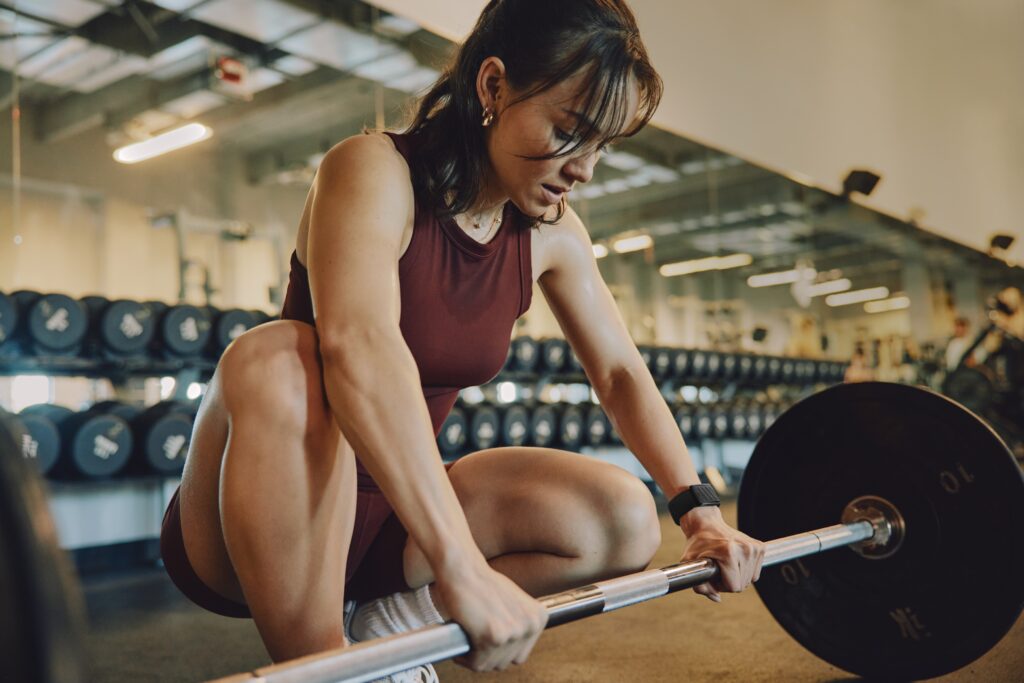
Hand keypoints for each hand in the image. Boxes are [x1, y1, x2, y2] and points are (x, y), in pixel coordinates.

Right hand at [433, 558, 547, 671]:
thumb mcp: (512, 603)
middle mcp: (530, 625)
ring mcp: (514, 632)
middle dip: (487, 655)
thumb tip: (510, 648)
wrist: (463, 568)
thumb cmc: (481, 582)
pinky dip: (465, 657)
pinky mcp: (494, 636)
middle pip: (507, 662)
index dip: (500, 651)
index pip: (520, 654)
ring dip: (475, 657)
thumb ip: (516, 624)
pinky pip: (477, 663)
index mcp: (538, 618)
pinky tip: (462, 640)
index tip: (486, 643)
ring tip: (467, 639)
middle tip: (474, 641)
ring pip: (491, 664)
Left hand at [678, 506, 765, 602]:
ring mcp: (753, 547)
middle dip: (730, 582)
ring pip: (751, 579)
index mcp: (728, 554)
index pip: (734, 587)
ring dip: (739, 576)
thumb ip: (699, 586)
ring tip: (727, 564)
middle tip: (719, 569)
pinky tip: (736, 560)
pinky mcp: (760, 547)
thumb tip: (717, 598)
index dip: (721, 586)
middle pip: (743, 584)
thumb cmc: (697, 544)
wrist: (706, 524)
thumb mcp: (689, 563)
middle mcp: (744, 549)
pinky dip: (747, 570)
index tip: (714, 575)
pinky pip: (756, 571)